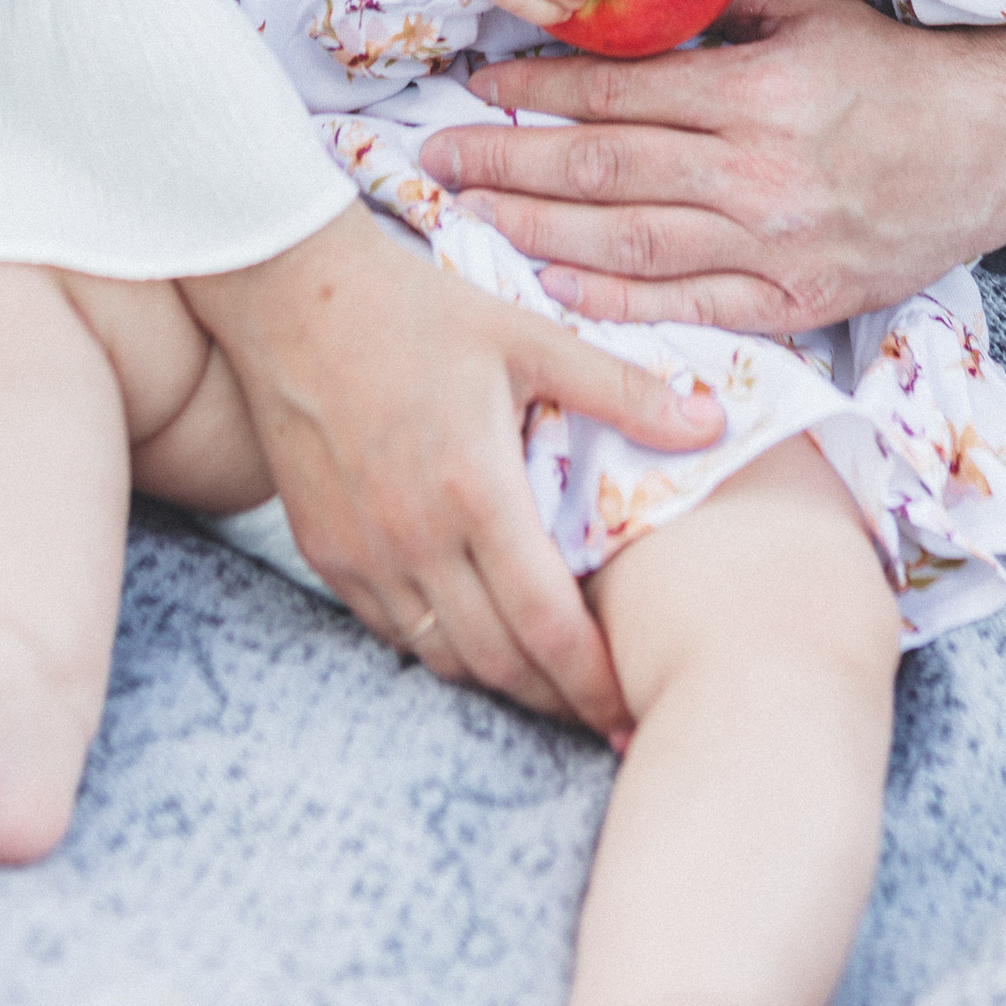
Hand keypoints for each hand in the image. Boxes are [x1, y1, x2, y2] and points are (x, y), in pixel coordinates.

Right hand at [188, 204, 724, 736]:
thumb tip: (715, 423)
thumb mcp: (529, 337)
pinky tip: (476, 635)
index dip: (594, 682)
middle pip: (499, 662)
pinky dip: (440, 648)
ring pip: (443, 659)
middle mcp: (414, 538)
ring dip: (501, 680)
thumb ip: (624, 389)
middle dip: (558, 699)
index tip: (631, 709)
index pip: (548, 626)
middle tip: (602, 713)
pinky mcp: (325, 551)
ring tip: (549, 684)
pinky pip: (392, 632)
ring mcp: (361, 553)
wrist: (289, 292)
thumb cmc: (417, 309)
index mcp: (475, 491)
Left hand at [427, 0, 1005, 332]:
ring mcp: (777, 245)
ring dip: (535, 234)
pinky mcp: (800, 301)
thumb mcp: (808, 11)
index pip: (614, 96)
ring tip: (468, 220)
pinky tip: (554, 284)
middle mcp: (757, 174)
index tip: (477, 88)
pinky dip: (614, 301)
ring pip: (628, 246)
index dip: (534, 93)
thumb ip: (716, 5)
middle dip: (505, 165)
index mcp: (755, 92)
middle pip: (600, 173)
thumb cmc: (898, 71)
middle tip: (433, 162)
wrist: (1000, 143)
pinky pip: (690, 307)